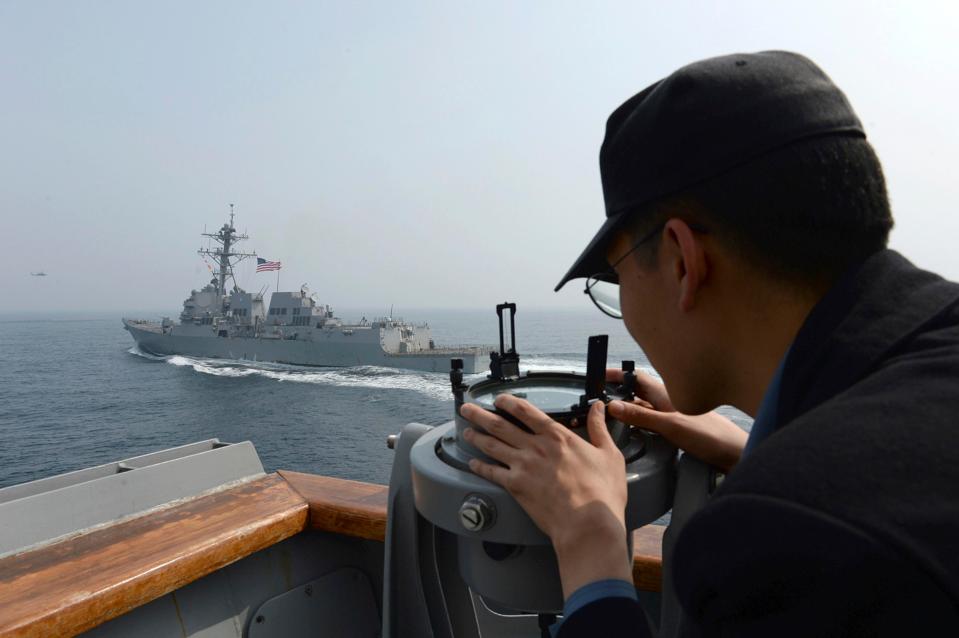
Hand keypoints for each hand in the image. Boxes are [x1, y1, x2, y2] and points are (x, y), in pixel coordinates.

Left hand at [460, 395, 632, 597]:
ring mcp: (523, 466)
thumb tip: (599, 408)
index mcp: (557, 436)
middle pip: (500, 425)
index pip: (526, 411)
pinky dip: (480, 466)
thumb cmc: (601, 492)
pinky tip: (472, 463)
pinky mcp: (516, 487)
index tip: (498, 399)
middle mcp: (535, 447)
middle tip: (466, 409)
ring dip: (476, 437)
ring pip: (492, 446)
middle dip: (480, 415)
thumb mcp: (608, 454)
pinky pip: (491, 473)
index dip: (508, 402)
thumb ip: (599, 428)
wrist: (587, 523)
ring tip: (466, 431)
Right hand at [607, 368, 746, 472]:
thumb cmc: (711, 436)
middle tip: (598, 396)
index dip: (618, 374)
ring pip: (643, 407)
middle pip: (637, 391)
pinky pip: (651, 420)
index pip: (636, 377)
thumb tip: (613, 406)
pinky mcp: (677, 428)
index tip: (599, 375)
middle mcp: (668, 401)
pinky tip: (632, 429)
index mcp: (666, 394)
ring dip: (627, 407)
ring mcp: (673, 414)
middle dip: (618, 391)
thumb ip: (641, 416)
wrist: (736, 454)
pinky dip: (638, 422)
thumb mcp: (671, 426)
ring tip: (609, 413)